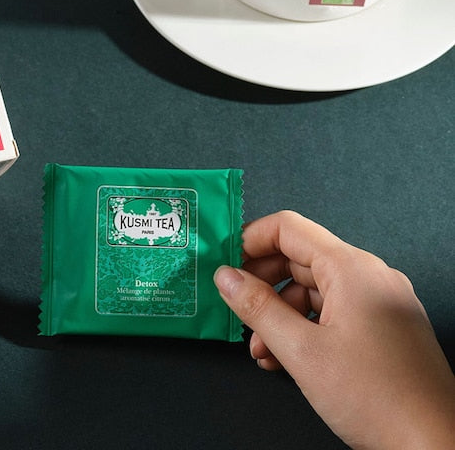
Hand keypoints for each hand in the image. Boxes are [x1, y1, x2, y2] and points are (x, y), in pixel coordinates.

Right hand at [214, 210, 454, 449]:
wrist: (438, 446)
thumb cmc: (375, 398)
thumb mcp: (302, 352)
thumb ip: (258, 309)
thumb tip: (225, 276)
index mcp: (351, 268)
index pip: (288, 228)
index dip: (250, 241)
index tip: (223, 264)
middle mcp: (370, 275)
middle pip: (301, 259)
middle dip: (263, 284)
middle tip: (235, 309)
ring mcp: (382, 302)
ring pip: (317, 290)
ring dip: (282, 313)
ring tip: (260, 350)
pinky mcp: (388, 328)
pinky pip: (338, 312)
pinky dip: (308, 327)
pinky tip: (288, 359)